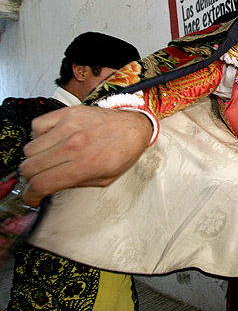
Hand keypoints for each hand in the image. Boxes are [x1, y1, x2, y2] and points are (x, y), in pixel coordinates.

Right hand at [20, 106, 152, 206]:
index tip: (32, 197)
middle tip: (42, 177)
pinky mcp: (67, 113)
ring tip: (50, 157)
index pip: (41, 184)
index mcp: (84, 165)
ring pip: (29, 149)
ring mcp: (68, 127)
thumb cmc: (123, 152)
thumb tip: (50, 188)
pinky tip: (52, 140)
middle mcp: (73, 145)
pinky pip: (36, 126)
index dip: (31, 195)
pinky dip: (39, 136)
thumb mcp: (104, 179)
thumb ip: (74, 184)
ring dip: (36, 158)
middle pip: (29, 167)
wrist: (134, 126)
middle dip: (33, 178)